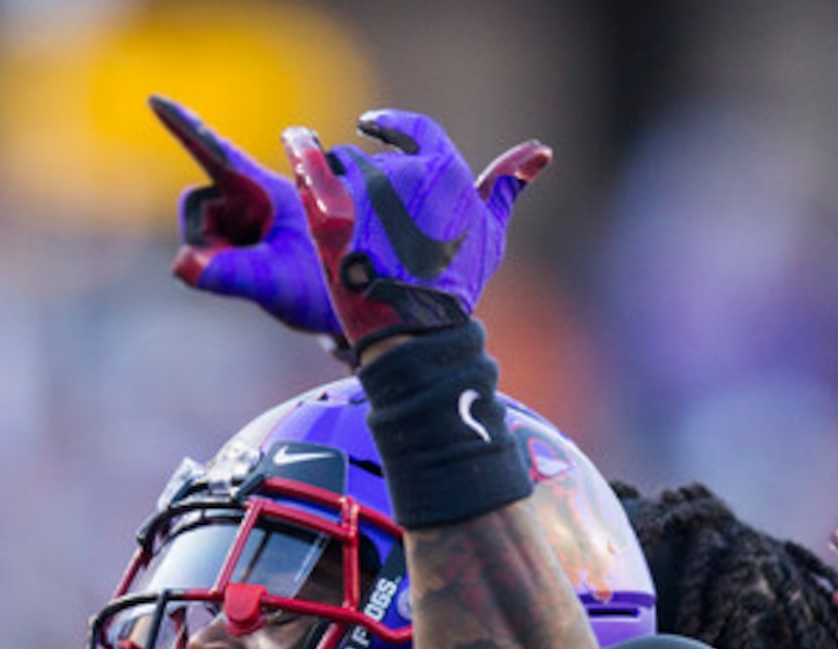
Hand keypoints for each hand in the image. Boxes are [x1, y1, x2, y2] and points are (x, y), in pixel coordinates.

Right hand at [150, 95, 341, 342]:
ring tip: (265, 270)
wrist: (354, 311)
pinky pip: (212, 246)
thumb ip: (230, 274)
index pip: (216, 153)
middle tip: (254, 263)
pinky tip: (258, 271)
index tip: (155, 99)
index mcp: (266, 190)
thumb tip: (183, 264)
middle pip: (198, 204)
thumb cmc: (323, 290)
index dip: (184, 125)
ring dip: (220, 254)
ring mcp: (250, 216)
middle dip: (209, 237)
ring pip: (202, 229)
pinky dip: (224, 262)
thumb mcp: (275, 282)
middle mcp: (254, 196)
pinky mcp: (248, 234)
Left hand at [282, 109, 548, 353]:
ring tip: (338, 223)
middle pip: (372, 155)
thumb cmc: (455, 288)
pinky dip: (300, 156)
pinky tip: (296, 150)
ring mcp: (366, 188)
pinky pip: (306, 164)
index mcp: (447, 170)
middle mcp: (406, 171)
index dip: (392, 126)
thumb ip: (507, 187)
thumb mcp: (490, 235)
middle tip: (360, 216)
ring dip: (333, 183)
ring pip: (337, 164)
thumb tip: (541, 150)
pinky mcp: (331, 206)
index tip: (373, 125)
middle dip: (363, 179)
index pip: (413, 130)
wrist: (415, 333)